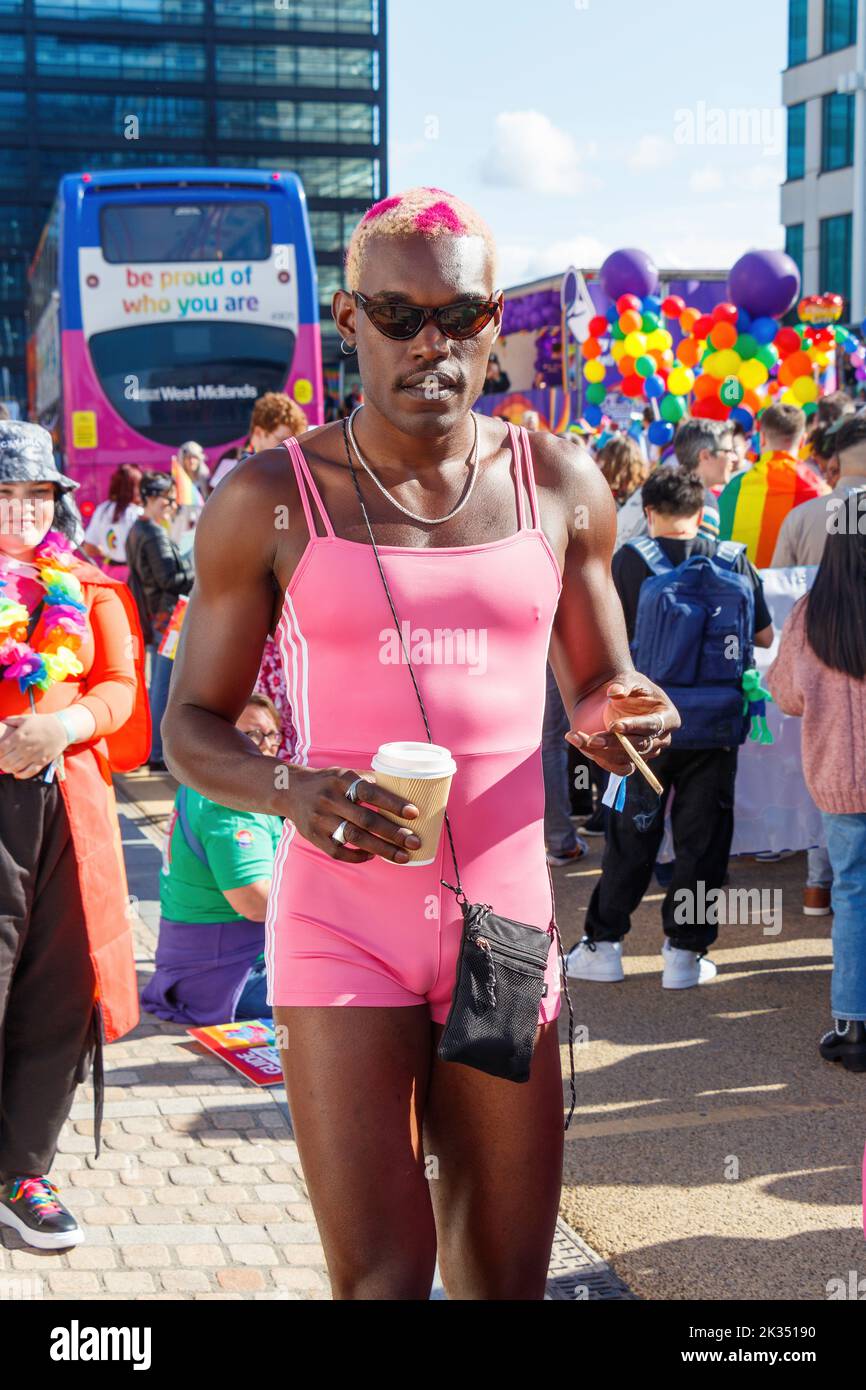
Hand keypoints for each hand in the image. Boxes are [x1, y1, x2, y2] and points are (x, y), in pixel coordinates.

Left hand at [0, 713, 68, 778]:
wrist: (62, 728)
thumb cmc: (42, 722)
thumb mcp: (25, 718)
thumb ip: (11, 720)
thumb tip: (0, 721)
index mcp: (19, 736)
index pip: (1, 749)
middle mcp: (25, 747)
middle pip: (6, 761)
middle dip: (0, 763)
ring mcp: (34, 755)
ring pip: (15, 768)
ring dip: (8, 769)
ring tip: (6, 767)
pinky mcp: (42, 761)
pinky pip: (29, 772)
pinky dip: (21, 775)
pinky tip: (17, 773)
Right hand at [285, 767, 423, 863]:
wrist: (290, 790)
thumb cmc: (328, 782)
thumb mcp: (344, 773)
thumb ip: (368, 781)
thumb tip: (404, 790)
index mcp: (342, 780)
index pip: (371, 792)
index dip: (393, 803)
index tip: (414, 813)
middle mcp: (330, 799)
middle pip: (366, 820)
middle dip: (393, 833)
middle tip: (414, 842)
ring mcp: (320, 820)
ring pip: (355, 838)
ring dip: (382, 849)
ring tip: (403, 856)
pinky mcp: (314, 837)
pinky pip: (338, 852)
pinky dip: (358, 856)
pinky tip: (373, 856)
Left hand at [566, 678, 678, 775]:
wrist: (617, 699)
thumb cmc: (628, 688)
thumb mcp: (628, 680)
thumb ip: (623, 684)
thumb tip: (615, 692)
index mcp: (668, 718)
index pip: (653, 726)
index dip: (634, 727)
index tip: (613, 725)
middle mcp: (662, 739)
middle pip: (641, 746)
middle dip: (615, 742)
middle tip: (592, 738)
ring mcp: (648, 752)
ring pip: (628, 759)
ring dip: (604, 752)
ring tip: (580, 739)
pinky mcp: (633, 761)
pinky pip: (621, 769)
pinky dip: (602, 761)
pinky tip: (583, 746)